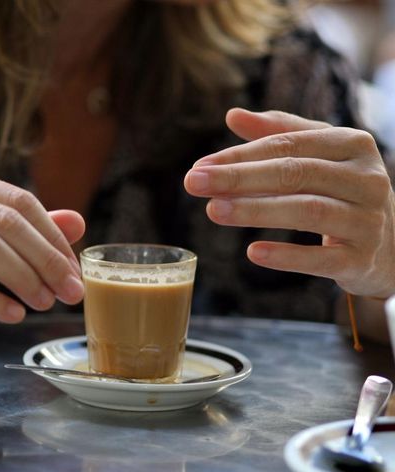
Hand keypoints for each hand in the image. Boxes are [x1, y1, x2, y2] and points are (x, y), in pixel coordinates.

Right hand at [0, 166, 85, 346]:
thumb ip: (23, 231)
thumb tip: (78, 223)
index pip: (15, 201)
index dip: (52, 235)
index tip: (74, 269)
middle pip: (1, 221)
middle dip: (44, 258)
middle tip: (70, 291)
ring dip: (21, 277)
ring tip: (44, 303)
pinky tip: (12, 315)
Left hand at [183, 108, 394, 298]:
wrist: (393, 244)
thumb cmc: (343, 190)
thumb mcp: (319, 156)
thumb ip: (277, 134)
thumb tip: (233, 115)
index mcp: (352, 144)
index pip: (287, 145)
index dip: (240, 155)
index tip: (199, 166)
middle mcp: (366, 178)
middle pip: (295, 173)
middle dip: (240, 177)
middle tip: (194, 183)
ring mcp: (368, 220)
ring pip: (308, 210)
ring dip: (256, 210)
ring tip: (213, 211)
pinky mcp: (363, 259)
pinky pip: (322, 259)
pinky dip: (287, 256)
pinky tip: (252, 252)